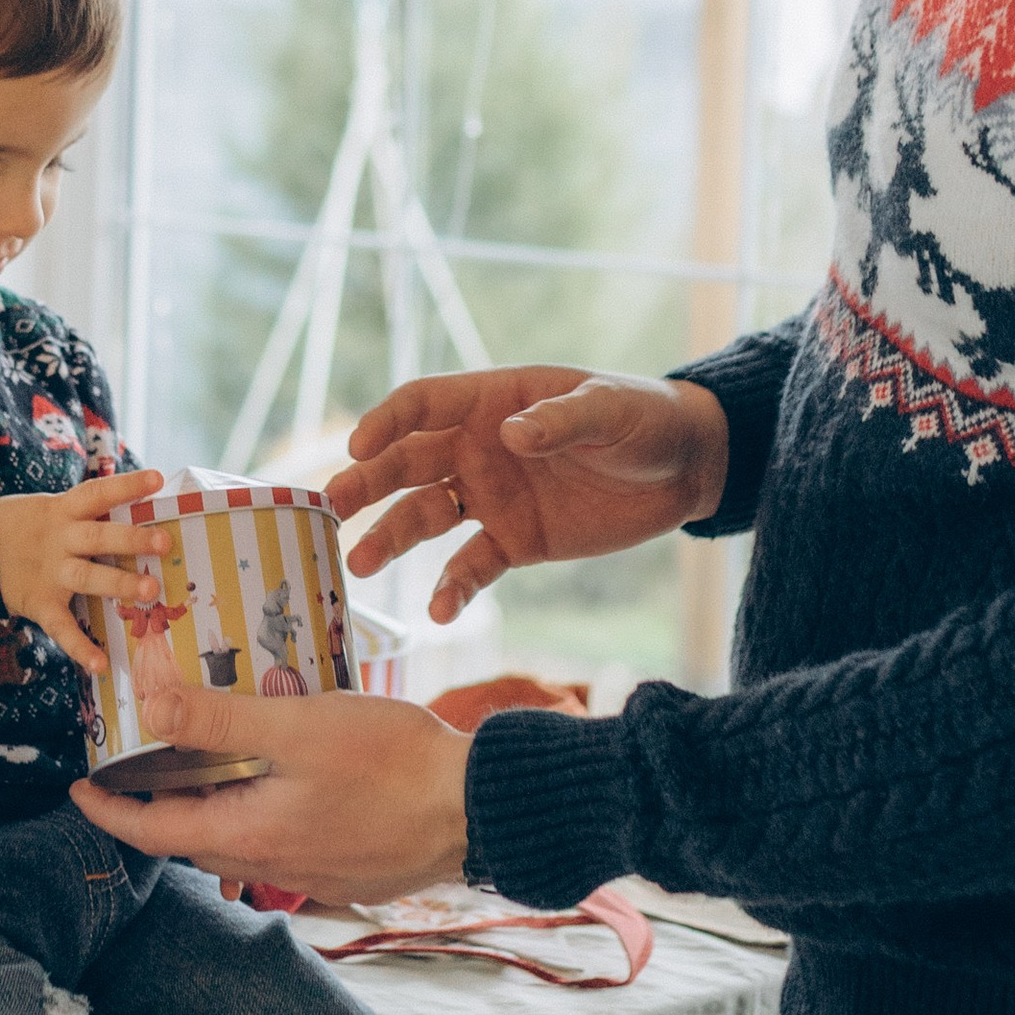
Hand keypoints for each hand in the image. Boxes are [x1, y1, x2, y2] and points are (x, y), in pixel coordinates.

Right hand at [0, 469, 164, 673]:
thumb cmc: (21, 527)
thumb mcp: (48, 509)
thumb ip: (83, 514)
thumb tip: (133, 508)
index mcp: (61, 511)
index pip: (97, 493)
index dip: (125, 485)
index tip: (157, 479)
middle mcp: (59, 540)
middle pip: (98, 537)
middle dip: (131, 540)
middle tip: (164, 543)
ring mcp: (50, 573)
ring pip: (87, 577)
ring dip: (119, 583)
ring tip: (151, 590)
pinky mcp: (39, 603)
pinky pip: (61, 627)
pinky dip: (79, 647)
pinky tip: (101, 664)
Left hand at [72, 659, 471, 900]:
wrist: (477, 807)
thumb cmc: (392, 762)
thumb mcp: (296, 726)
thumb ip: (218, 721)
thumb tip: (147, 708)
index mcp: (249, 835)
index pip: (153, 832)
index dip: (109, 811)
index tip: (78, 788)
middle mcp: (273, 866)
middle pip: (193, 837)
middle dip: (160, 802)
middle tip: (142, 760)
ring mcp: (314, 872)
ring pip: (240, 840)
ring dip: (214, 805)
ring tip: (210, 757)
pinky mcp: (348, 867)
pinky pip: (282, 842)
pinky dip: (261, 810)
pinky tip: (283, 775)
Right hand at [329, 367, 728, 622]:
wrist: (684, 469)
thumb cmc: (644, 419)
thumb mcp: (611, 410)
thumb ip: (562, 420)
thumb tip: (510, 434)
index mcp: (493, 401)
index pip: (424, 403)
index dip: (387, 421)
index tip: (358, 447)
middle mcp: (479, 448)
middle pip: (407, 463)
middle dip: (366, 483)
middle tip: (330, 506)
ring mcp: (492, 497)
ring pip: (424, 516)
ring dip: (390, 538)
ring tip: (359, 565)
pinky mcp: (514, 542)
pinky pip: (471, 566)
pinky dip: (452, 588)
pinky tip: (438, 613)